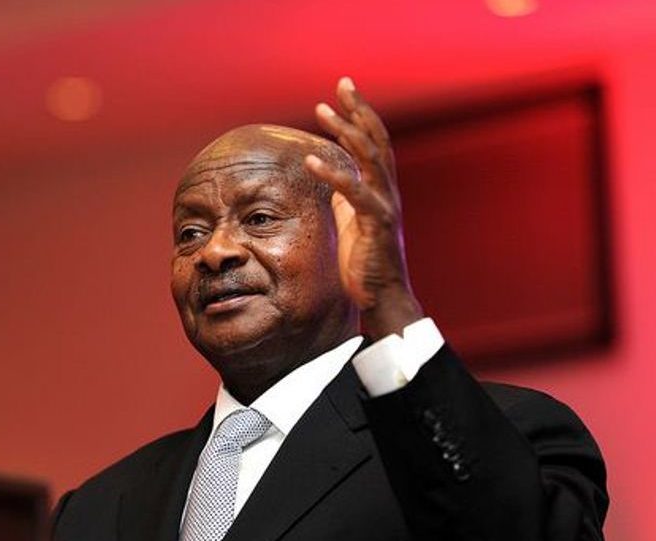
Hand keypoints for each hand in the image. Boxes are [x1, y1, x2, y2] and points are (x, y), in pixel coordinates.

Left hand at [304, 77, 422, 337]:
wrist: (382, 298)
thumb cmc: (364, 262)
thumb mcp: (350, 221)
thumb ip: (345, 196)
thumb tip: (329, 175)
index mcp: (381, 189)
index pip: (375, 142)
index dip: (361, 114)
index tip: (344, 91)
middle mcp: (388, 192)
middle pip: (377, 139)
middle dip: (359, 109)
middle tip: (343, 83)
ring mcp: (385, 206)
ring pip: (370, 159)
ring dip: (346, 131)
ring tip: (322, 111)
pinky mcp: (376, 225)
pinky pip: (355, 194)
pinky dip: (333, 174)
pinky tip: (312, 160)